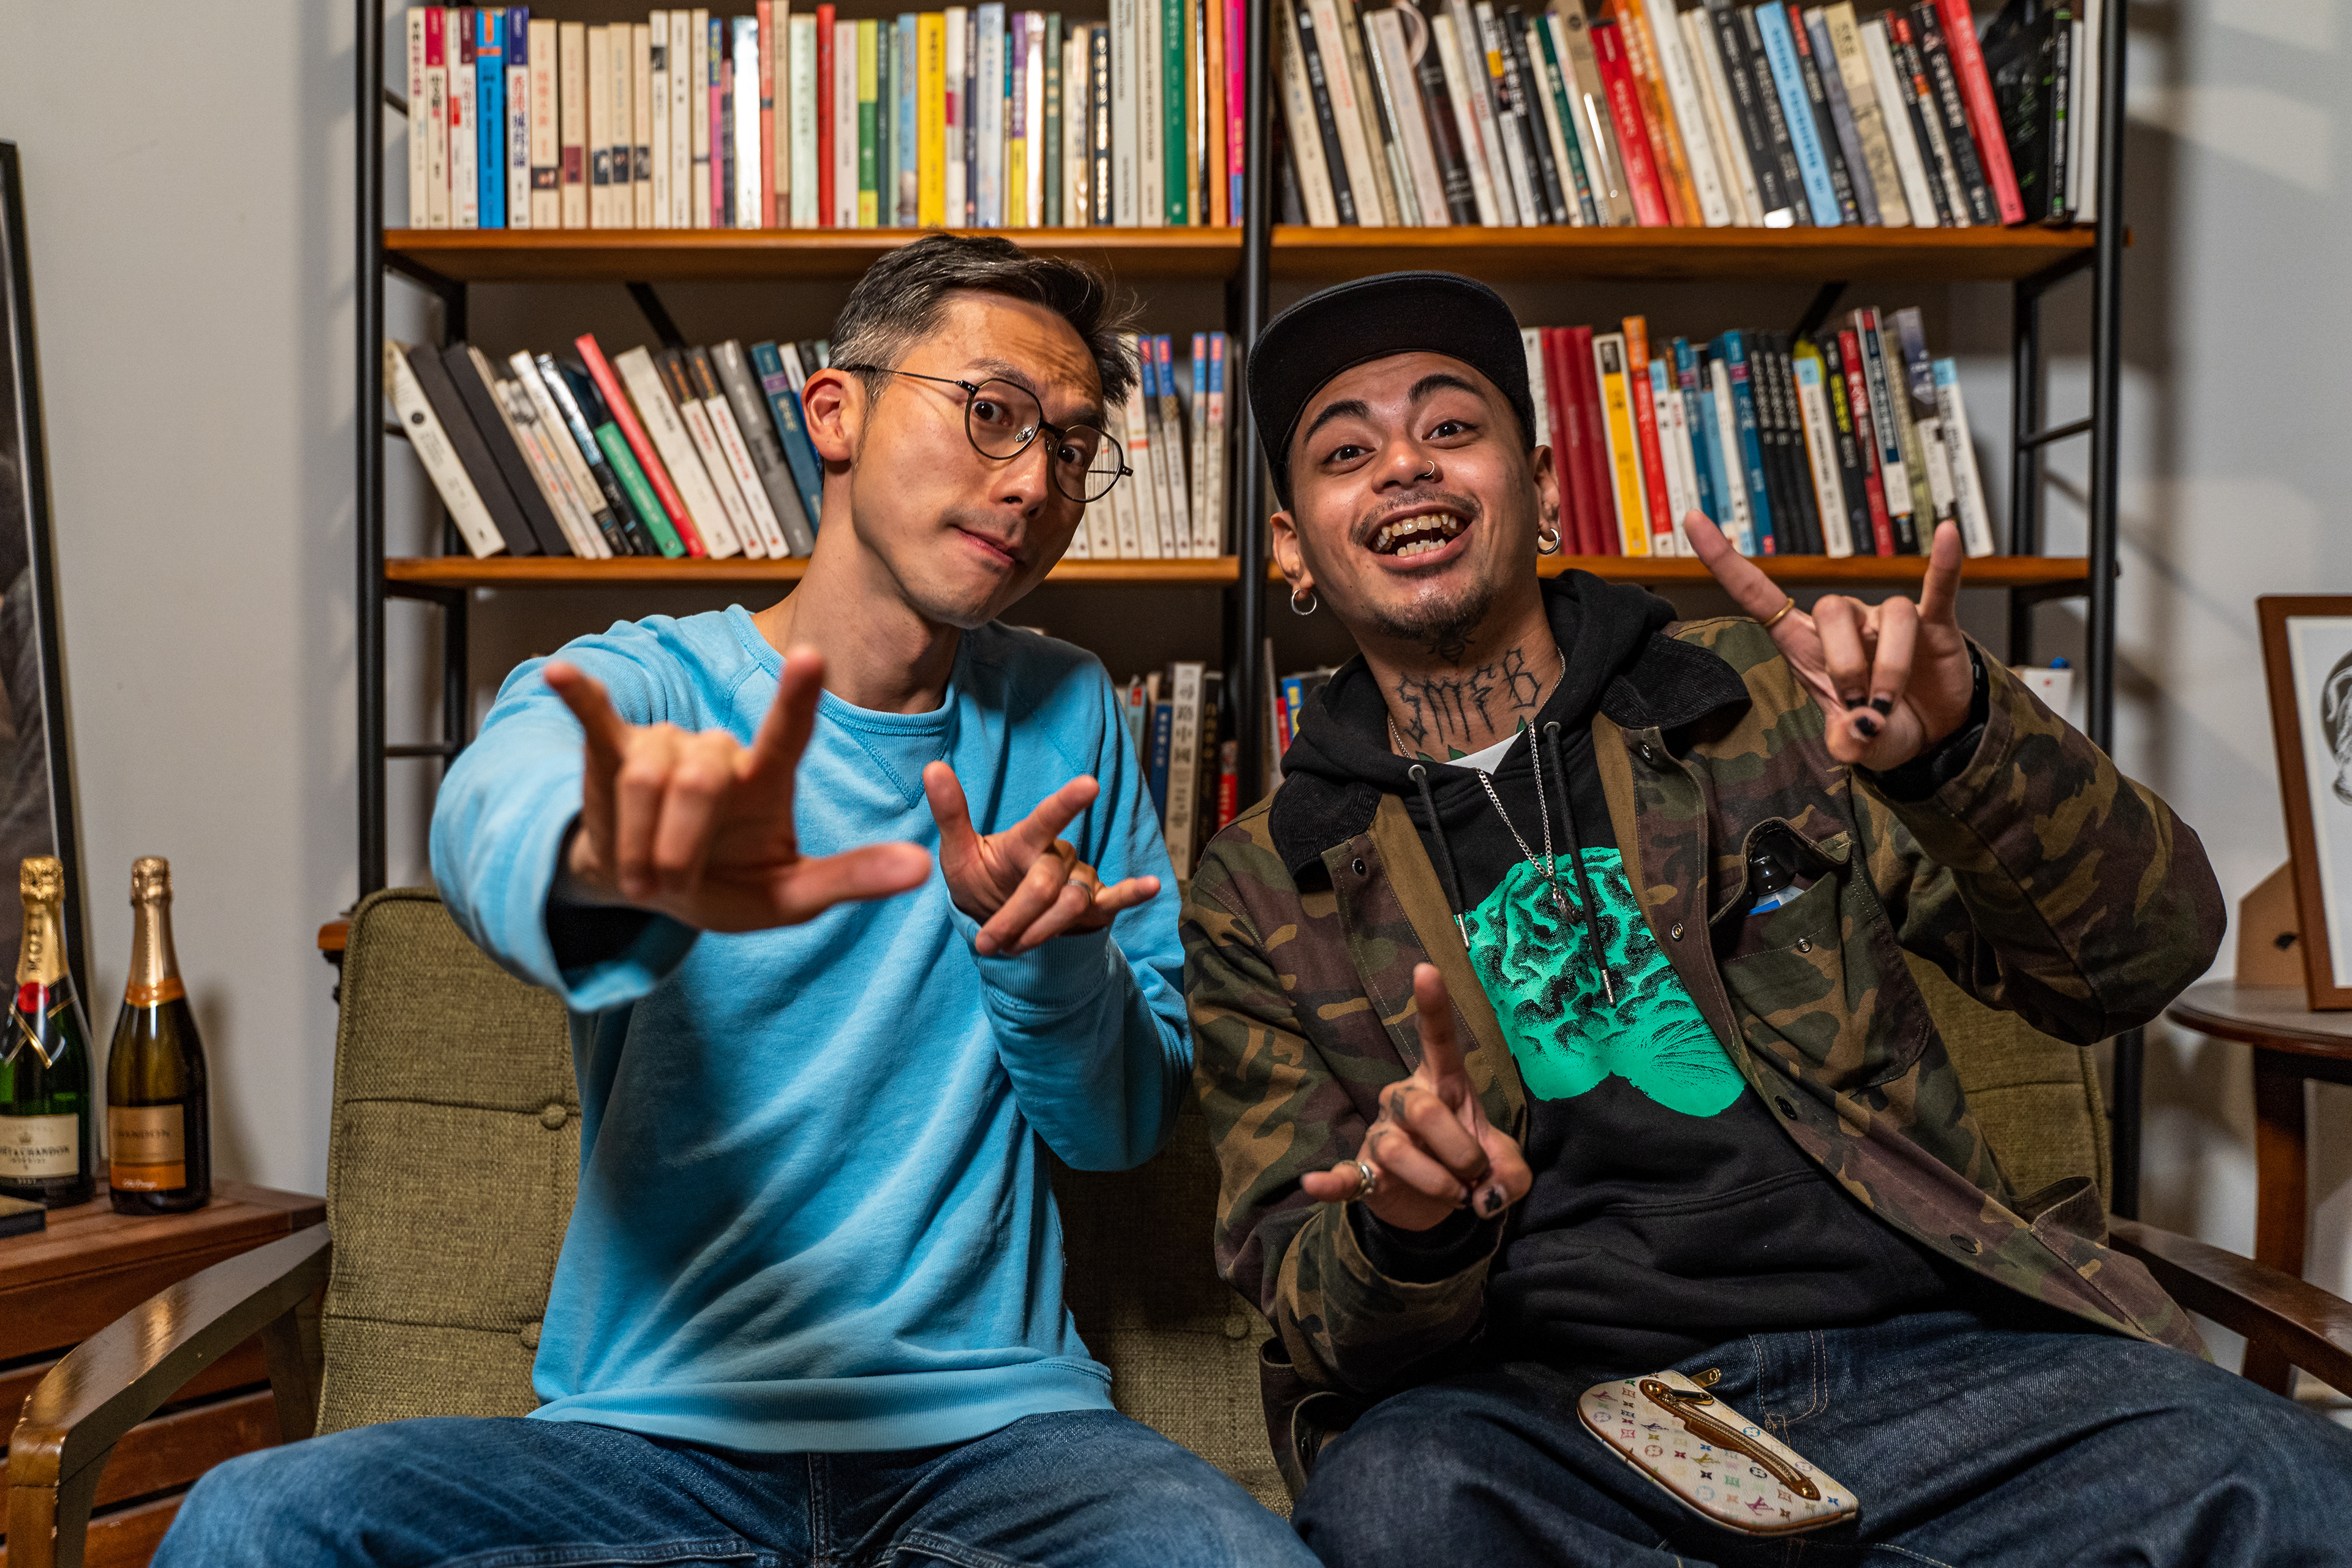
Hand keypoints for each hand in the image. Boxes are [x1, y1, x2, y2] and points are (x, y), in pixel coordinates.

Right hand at [545, 650, 931, 931]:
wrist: (653, 890)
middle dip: (678, 845)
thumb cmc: (728, 884)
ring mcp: (666, 746)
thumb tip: (922, 868)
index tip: (810, 658)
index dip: (797, 698)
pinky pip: (597, 721)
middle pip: (700, 777)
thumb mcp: (792, 897)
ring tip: (642, 873)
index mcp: (767, 777)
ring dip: (638, 842)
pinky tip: (562, 673)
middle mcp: (719, 750)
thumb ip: (852, 879)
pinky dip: (581, 698)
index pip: (788, 732)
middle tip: (669, 885)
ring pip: (647, 777)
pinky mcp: (614, 751)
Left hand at [922, 764, 1162, 955]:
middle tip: (989, 942)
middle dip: (1017, 916)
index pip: (1046, 819)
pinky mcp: (1094, 904)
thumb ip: (951, 813)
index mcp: (1026, 840)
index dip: (1066, 803)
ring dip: (1041, 930)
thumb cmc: (981, 879)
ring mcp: (1078, 879)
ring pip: (1072, 904)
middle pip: (1047, 884)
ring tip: (1012, 948)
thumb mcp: (959, 852)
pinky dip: (1133, 893)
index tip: (1089, 785)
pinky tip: (1153, 886)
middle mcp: (1058, 854)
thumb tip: (932, 766)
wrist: (999, 916)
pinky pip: (1115, 899)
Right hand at [1300, 965, 1531, 1230]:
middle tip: (1476, 1177)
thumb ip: (1510, 1179)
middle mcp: (1406, 1099)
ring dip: (1438, 1182)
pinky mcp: (1363, 1171)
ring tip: (1455, 1196)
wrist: (1438, 1206)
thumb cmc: (1471, 1167)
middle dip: (1460, 1151)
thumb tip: (1484, 1199)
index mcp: (1443, 1083)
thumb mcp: (1506, 1171)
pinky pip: (1344, 1175)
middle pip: (1424, 1109)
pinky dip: (1331, 1182)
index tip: (1426, 969)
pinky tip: (1314, 1183)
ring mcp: (1381, 1133)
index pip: (1437, 1038)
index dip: (1432, 1006)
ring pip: (1398, 1150)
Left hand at [1685, 511, 1974, 768]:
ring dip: (1890, 667)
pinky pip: (1938, 586)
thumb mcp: (1855, 747)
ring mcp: (1887, 620)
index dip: (1724, 559)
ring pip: (1889, 616)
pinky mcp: (1933, 622)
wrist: (1932, 735)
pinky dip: (1943, 564)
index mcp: (1806, 646)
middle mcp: (1844, 624)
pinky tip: (1947, 535)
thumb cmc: (1881, 730)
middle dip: (1845, 665)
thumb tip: (1856, 733)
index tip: (1692, 519)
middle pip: (1831, 609)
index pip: (1757, 594)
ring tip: (1888, 703)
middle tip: (1860, 707)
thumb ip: (1847, 743)